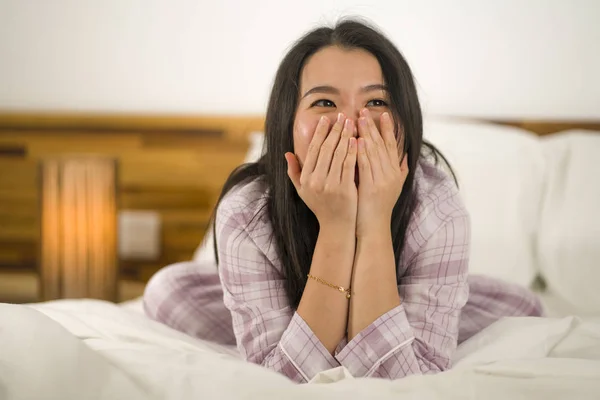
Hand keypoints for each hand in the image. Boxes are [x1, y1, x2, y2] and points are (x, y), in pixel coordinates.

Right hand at [285, 113, 357, 228]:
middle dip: (335, 130)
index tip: (326, 119)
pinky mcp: (345, 190)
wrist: (337, 226)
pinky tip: (358, 140)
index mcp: (306, 178)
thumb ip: (294, 172)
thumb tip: (287, 153)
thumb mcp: (302, 190)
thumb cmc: (320, 206)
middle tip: (342, 115)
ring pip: (339, 154)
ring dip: (346, 136)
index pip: (314, 150)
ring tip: (351, 123)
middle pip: (327, 149)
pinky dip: (354, 151)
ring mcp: (331, 186)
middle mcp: (316, 181)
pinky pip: (350, 166)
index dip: (320, 133)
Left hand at [355, 109, 408, 237]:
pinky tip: (357, 140)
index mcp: (395, 173)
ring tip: (359, 119)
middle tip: (365, 110)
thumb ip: (401, 171)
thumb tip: (407, 156)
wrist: (374, 229)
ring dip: (366, 134)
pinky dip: (362, 152)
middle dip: (373, 127)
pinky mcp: (371, 187)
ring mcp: (382, 181)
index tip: (383, 114)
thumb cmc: (379, 209)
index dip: (388, 130)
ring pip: (374, 153)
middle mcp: (391, 175)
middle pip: (382, 146)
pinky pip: (366, 166)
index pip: (392, 146)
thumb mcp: (394, 188)